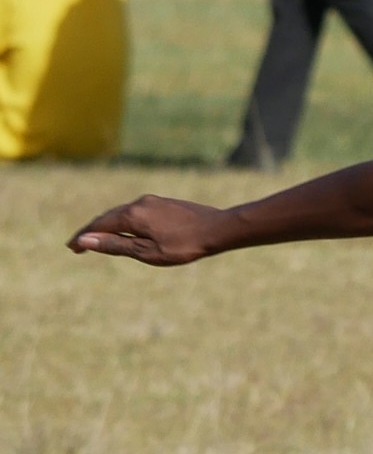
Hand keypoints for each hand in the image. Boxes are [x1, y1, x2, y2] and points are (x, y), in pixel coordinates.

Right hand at [68, 196, 224, 265]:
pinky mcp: (164, 203)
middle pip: (108, 217)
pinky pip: (137, 212)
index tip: (71, 248)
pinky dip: (125, 222)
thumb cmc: (186, 245)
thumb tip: (86, 241)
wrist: (219, 228)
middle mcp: (139, 203)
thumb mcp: (148, 252)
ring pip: (123, 213)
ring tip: (100, 238)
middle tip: (79, 245)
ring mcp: (152, 201)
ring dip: (109, 225)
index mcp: (132, 215)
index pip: (99, 225)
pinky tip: (128, 229)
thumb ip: (117, 245)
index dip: (84, 237)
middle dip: (93, 231)